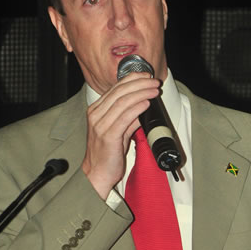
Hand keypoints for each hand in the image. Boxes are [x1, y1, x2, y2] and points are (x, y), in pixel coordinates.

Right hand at [82, 72, 161, 198]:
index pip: (115, 89)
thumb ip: (128, 119)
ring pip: (122, 102)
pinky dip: (137, 108)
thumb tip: (141, 108)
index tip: (146, 76)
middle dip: (139, 83)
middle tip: (153, 81)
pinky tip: (146, 104)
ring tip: (154, 90)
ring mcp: (100, 125)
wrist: (96, 174)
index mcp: (96, 111)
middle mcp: (96, 115)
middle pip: (119, 92)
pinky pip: (124, 117)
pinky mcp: (108, 136)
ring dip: (141, 93)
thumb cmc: (107, 154)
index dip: (132, 79)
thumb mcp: (118, 132)